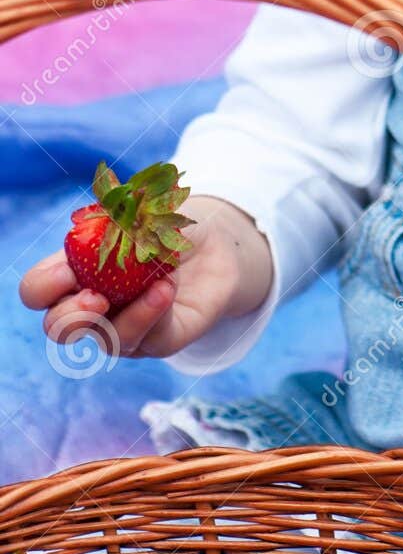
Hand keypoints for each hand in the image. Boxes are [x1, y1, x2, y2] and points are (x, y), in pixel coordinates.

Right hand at [18, 194, 274, 360]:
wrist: (214, 243)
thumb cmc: (166, 226)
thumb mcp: (139, 213)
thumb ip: (117, 216)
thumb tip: (107, 215)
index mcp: (75, 274)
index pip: (37, 291)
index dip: (44, 286)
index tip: (67, 269)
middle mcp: (93, 308)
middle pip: (57, 327)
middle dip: (69, 316)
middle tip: (95, 297)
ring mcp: (124, 327)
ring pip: (105, 340)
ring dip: (128, 312)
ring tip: (154, 283)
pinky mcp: (159, 339)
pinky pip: (147, 339)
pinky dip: (153, 312)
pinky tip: (165, 288)